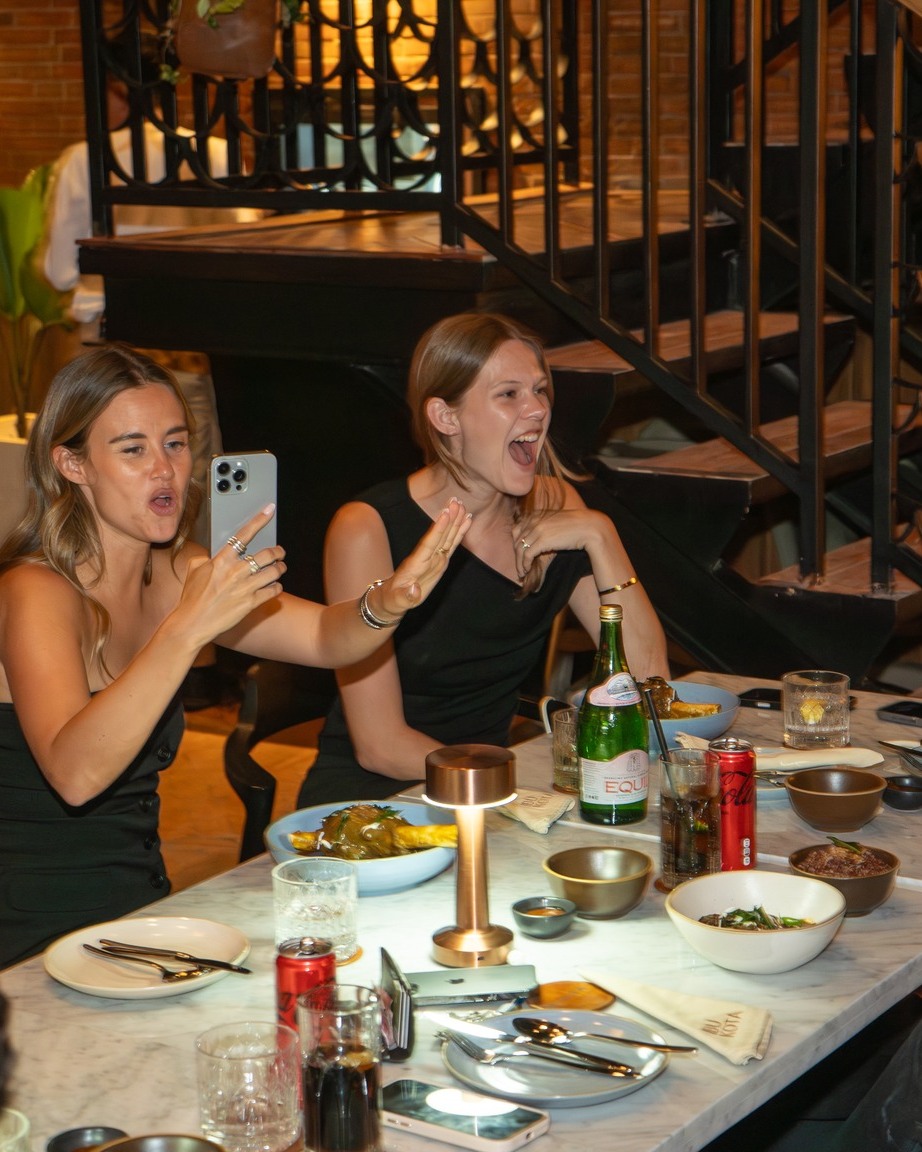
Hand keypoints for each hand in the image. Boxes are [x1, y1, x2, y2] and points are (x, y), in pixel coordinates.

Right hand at [180, 505, 285, 641]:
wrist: (192, 623)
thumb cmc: (192, 597)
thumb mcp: (193, 570)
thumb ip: (205, 558)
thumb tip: (212, 555)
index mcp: (221, 560)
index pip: (243, 535)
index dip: (259, 520)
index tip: (269, 510)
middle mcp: (236, 572)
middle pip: (267, 554)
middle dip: (278, 551)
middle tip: (280, 552)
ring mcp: (245, 588)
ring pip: (274, 572)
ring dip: (280, 568)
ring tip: (280, 567)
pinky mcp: (250, 603)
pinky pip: (273, 591)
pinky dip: (277, 586)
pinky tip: (275, 586)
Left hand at [375, 497, 470, 617]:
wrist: (392, 598)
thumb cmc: (393, 600)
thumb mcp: (396, 602)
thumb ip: (405, 597)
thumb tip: (415, 591)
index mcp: (416, 564)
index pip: (429, 543)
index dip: (438, 529)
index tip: (445, 513)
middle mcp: (426, 557)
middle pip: (439, 535)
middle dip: (448, 518)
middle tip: (456, 501)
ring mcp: (433, 558)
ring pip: (446, 536)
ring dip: (455, 521)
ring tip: (462, 505)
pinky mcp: (440, 561)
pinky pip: (451, 544)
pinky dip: (460, 532)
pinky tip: (467, 520)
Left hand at [514, 508, 603, 580]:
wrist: (589, 527)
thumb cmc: (575, 527)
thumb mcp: (554, 523)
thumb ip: (542, 528)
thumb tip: (535, 542)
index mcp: (535, 514)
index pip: (516, 530)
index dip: (516, 544)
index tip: (519, 555)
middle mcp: (534, 520)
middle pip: (516, 541)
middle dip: (516, 556)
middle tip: (519, 567)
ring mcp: (537, 529)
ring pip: (520, 549)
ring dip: (519, 563)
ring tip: (522, 572)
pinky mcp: (542, 540)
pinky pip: (527, 555)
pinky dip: (524, 564)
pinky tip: (527, 570)